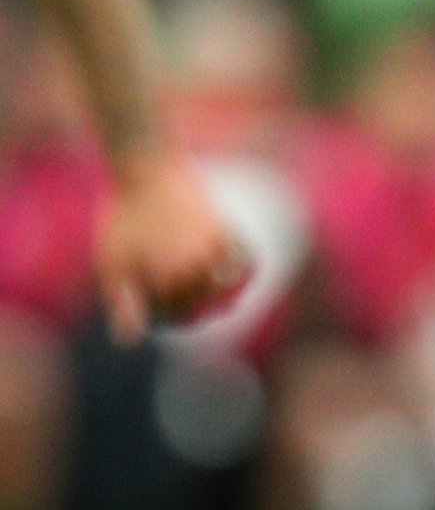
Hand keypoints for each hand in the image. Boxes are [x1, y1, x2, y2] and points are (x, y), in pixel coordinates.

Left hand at [93, 151, 248, 339]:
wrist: (147, 169)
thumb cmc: (124, 217)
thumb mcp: (111, 261)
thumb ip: (121, 302)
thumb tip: (130, 340)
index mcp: (171, 276)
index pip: (178, 315)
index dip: (167, 319)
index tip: (157, 316)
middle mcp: (200, 265)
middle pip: (205, 306)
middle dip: (192, 312)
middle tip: (180, 311)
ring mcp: (218, 248)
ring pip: (229, 289)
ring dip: (219, 299)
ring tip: (209, 303)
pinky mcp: (229, 231)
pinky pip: (248, 262)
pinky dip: (244, 276)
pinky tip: (232, 280)